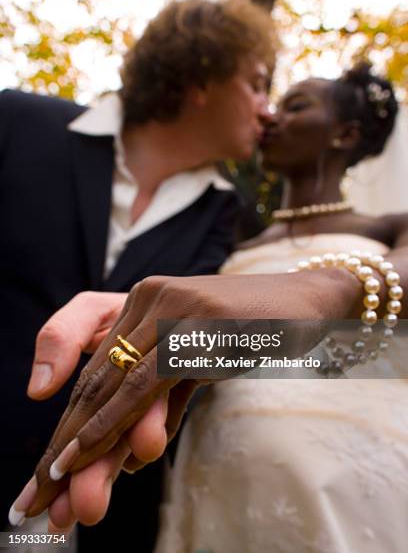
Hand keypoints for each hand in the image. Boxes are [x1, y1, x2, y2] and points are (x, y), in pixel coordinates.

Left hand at [10, 269, 359, 528]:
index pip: (97, 371)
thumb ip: (162, 399)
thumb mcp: (197, 363)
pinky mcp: (193, 322)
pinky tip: (90, 452)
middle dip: (66, 443)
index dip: (69, 425)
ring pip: (115, 383)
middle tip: (37, 500)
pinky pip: (147, 380)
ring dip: (83, 442)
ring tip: (54, 487)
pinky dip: (115, 420)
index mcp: (142, 304)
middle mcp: (148, 299)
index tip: (48, 476)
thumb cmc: (252, 333)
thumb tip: (129, 455)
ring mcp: (170, 306)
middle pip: (97, 379)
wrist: (306, 303)